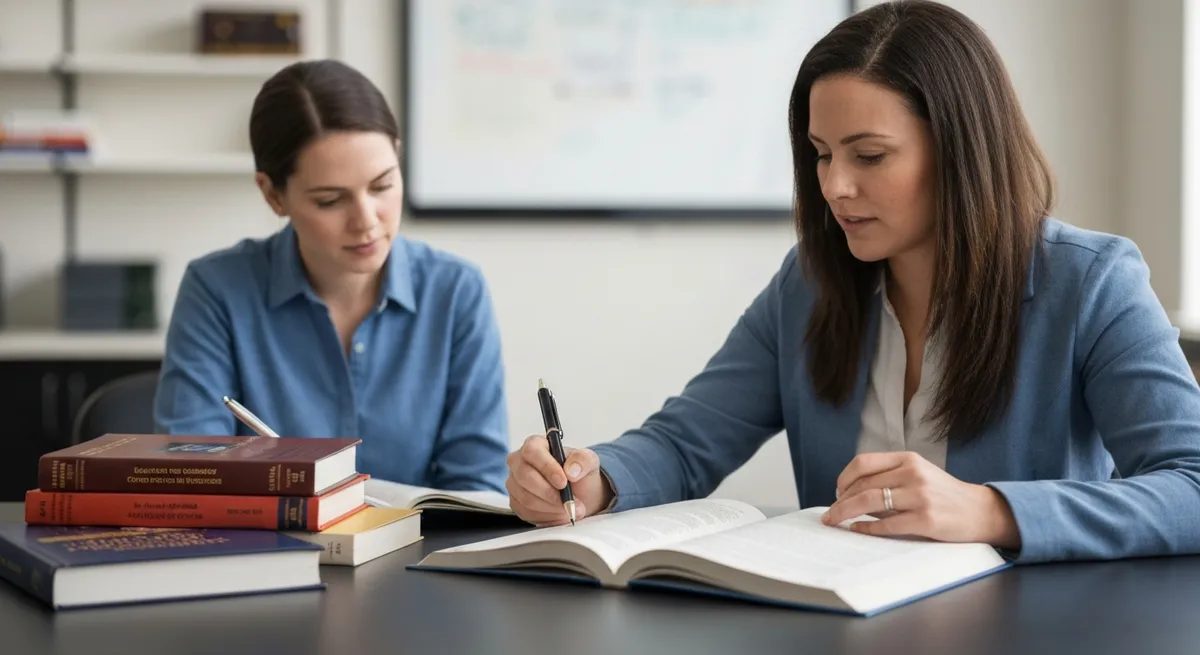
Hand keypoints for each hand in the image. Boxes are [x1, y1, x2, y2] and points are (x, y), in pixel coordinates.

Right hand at [505, 434, 614, 526]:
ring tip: (570, 509)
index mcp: (535, 445)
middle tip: (569, 502)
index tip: (563, 482)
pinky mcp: (516, 502)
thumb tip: (571, 470)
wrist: (579, 494)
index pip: (532, 451)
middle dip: (549, 492)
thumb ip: (583, 460)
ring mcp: (515, 483)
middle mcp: (519, 462)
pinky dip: (547, 516)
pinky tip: (560, 514)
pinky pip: (526, 512)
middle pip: (524, 476)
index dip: (547, 467)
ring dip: (551, 507)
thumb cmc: (579, 473)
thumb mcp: (589, 462)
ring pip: (526, 497)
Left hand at [820, 452, 1020, 548]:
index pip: (863, 463)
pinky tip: (858, 530)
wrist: (981, 511)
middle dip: (840, 500)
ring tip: (836, 521)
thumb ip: (890, 478)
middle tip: (830, 513)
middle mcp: (913, 474)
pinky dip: (867, 528)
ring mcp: (920, 496)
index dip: (844, 478)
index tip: (837, 491)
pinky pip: (886, 524)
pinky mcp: (926, 519)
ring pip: (870, 502)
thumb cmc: (944, 494)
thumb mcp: (919, 475)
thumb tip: (850, 493)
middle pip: (862, 485)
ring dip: (846, 513)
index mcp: (909, 459)